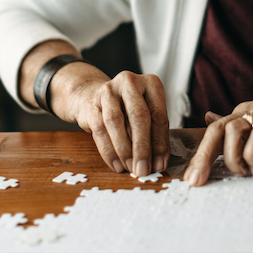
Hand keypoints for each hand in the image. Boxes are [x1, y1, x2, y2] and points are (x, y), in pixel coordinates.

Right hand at [55, 69, 169, 176]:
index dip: (160, 143)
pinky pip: (100, 130)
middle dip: (142, 147)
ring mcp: (109, 91)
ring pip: (116, 122)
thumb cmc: (127, 109)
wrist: (93, 96)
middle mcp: (130, 82)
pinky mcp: (92, 104)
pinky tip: (116, 164)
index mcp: (151, 83)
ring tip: (131, 168)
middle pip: (139, 116)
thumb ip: (154, 135)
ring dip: (125, 150)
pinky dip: (108, 151)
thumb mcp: (146, 114)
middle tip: (144, 169)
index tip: (160, 164)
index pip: (158, 114)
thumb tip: (158, 163)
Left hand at [183, 83, 252, 186]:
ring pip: (231, 134)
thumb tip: (210, 118)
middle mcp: (248, 111)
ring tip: (244, 173)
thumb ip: (237, 123)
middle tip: (196, 182)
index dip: (200, 154)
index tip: (191, 177)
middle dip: (202, 158)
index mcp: (242, 112)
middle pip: (214, 132)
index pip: (212, 132)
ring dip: (232, 159)